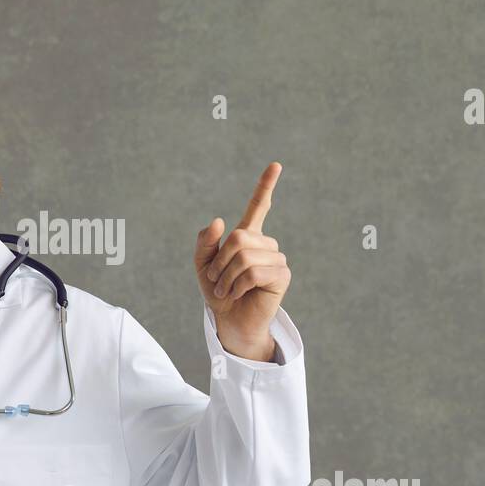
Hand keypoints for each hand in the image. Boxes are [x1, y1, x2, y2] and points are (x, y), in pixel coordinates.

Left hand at [193, 162, 291, 360]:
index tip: (276, 164)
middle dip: (220, 261)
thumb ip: (205, 242)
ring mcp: (276, 258)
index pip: (259, 206)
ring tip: (227, 290)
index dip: (266, 185)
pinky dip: (238, 286)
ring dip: (227, 277)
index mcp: (247, 236)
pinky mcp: (281, 275)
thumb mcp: (202, 265)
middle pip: (239, 237)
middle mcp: (265, 243)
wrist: (228, 321)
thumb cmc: (217, 292)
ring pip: (245, 256)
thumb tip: (220, 220)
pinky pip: (253, 272)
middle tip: (216, 281)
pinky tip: (238, 294)